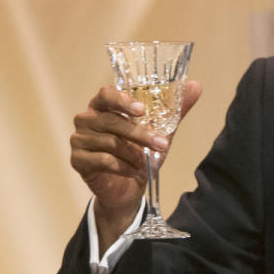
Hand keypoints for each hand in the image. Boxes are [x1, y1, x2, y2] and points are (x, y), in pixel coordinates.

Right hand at [70, 81, 201, 249]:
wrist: (129, 187)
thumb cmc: (141, 153)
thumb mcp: (161, 130)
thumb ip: (175, 109)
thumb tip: (196, 86)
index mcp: (103, 106)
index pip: (106, 94)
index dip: (122, 100)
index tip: (142, 110)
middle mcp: (87, 119)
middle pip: (111, 121)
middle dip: (140, 134)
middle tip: (162, 144)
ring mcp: (79, 139)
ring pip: (110, 142)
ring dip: (134, 153)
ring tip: (147, 161)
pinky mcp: (77, 160)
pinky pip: (102, 160)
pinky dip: (123, 166)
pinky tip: (134, 171)